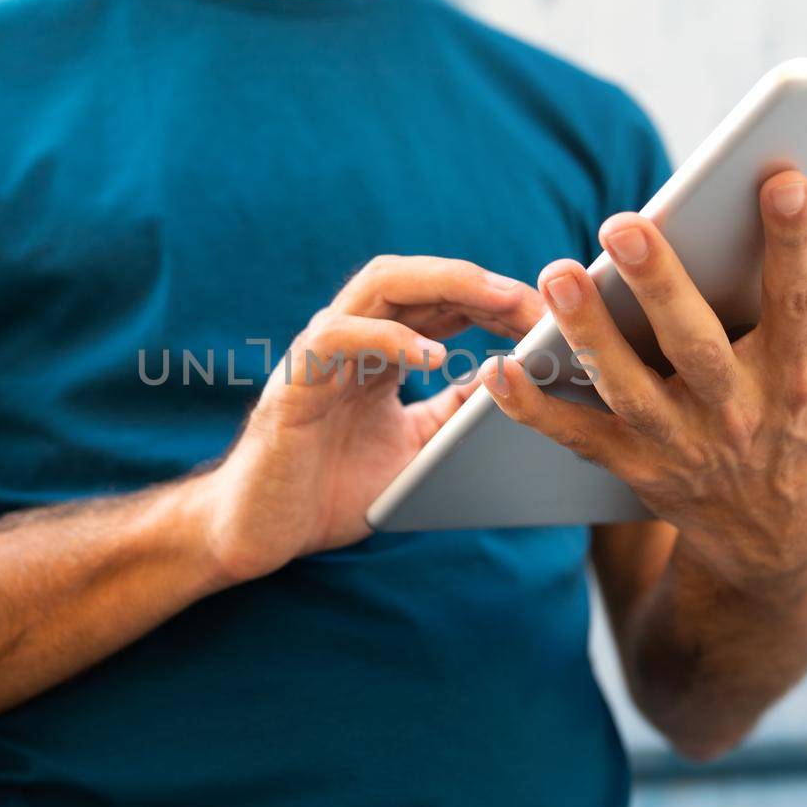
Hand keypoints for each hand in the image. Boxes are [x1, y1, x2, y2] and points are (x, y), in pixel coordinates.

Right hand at [200, 256, 542, 581]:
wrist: (261, 530)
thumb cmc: (329, 488)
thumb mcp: (413, 446)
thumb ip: (452, 411)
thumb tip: (511, 383)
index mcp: (375, 350)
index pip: (438, 299)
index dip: (491, 298)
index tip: (544, 312)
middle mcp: (348, 337)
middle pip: (414, 277)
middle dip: (477, 280)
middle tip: (532, 297)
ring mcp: (319, 353)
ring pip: (379, 285)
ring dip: (445, 284)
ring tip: (497, 302)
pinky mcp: (294, 382)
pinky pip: (338, 338)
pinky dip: (388, 338)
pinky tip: (433, 355)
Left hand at [481, 171, 806, 585]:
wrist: (767, 541)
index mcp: (799, 381)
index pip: (801, 304)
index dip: (795, 243)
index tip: (783, 177)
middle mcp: (735, 413)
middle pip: (696, 345)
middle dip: (661, 285)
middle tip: (623, 222)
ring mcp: (676, 444)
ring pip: (624, 387)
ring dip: (584, 336)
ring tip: (552, 275)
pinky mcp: (628, 465)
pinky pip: (573, 436)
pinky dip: (532, 408)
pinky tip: (494, 368)